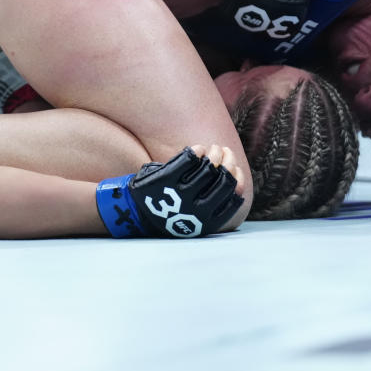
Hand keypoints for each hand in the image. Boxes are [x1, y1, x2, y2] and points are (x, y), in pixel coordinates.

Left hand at [95, 145, 243, 238]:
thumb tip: (234, 177)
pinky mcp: (166, 180)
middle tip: (226, 152)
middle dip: (229, 163)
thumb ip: (212, 203)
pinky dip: (196, 151)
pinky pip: (188, 160)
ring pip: (209, 167)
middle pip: (225, 180)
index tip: (236, 169)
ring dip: (215, 154)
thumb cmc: (165, 214)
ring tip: (214, 149)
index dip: (238, 181)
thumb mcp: (192, 219)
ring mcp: (181, 195)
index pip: (234, 198)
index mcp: (206, 222)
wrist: (132, 214)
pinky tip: (198, 149)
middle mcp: (196, 210)